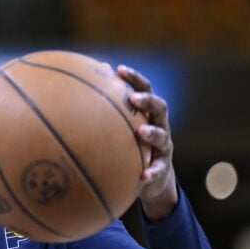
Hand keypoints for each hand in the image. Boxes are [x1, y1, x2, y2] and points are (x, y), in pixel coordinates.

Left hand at [118, 65, 178, 219]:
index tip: (120, 70)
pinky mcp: (163, 169)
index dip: (135, 79)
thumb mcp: (125, 128)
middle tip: (133, 98)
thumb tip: (85, 88)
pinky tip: (143, 177)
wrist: (154, 178)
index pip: (145, 89)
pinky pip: (158, 170)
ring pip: (163, 137)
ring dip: (153, 133)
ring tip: (141, 132)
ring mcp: (163, 147)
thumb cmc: (133, 146)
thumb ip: (111, 110)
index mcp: (148, 113)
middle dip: (147, 101)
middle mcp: (160, 126)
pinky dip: (151, 172)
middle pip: (160, 107)